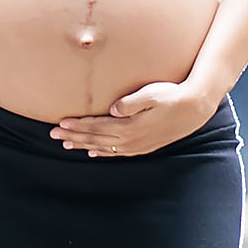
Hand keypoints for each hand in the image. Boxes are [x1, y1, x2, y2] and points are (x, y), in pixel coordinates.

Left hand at [50, 81, 218, 157]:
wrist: (194, 110)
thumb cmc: (173, 96)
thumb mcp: (153, 94)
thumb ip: (132, 102)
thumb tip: (113, 108)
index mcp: (129, 126)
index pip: (96, 127)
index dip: (77, 125)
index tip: (60, 123)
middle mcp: (130, 140)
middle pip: (95, 138)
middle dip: (73, 136)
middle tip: (53, 135)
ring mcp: (136, 146)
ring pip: (103, 147)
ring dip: (83, 145)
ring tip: (66, 144)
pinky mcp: (142, 147)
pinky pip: (116, 153)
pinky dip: (101, 152)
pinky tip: (92, 153)